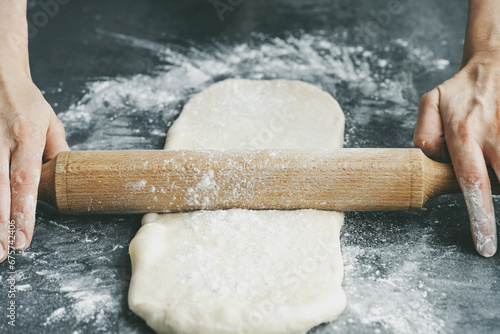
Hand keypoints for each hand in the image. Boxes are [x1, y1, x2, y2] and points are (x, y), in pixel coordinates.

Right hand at [0, 75, 68, 260]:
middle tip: (3, 252)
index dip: (25, 211)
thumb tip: (64, 178)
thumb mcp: (50, 121)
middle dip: (0, 223)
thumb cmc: (26, 99)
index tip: (25, 238)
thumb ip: (57, 151)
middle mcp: (1, 141)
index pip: (26, 180)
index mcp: (27, 136)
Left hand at [414, 50, 499, 256]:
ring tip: (487, 162)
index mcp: (463, 132)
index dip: (481, 216)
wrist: (496, 62)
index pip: (472, 181)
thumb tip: (432, 161)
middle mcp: (494, 134)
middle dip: (499, 204)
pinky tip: (496, 161)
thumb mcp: (431, 104)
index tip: (486, 245)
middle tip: (490, 230)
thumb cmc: (461, 90)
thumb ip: (425, 134)